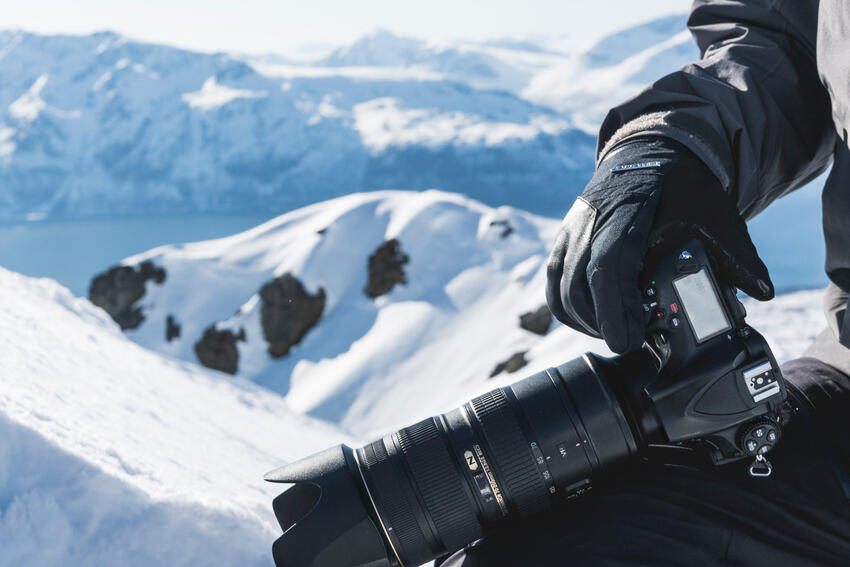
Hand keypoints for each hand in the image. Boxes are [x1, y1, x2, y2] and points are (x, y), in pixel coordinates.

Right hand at [546, 137, 772, 353]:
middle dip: (602, 323)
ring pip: (561, 290)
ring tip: (617, 334)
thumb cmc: (681, 183)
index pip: (609, 264)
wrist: (650, 152)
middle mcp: (590, 221)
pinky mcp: (564, 242)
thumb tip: (762, 291)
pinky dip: (570, 311)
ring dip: (586, 321)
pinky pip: (554, 285)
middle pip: (578, 285)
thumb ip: (737, 252)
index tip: (626, 340)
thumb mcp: (715, 210)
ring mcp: (571, 231)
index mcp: (626, 210)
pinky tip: (594, 323)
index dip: (614, 307)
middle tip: (632, 343)